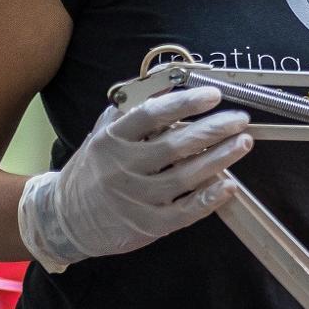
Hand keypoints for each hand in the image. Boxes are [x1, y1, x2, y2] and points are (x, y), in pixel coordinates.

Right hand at [19, 87, 250, 272]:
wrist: (64, 219)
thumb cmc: (94, 169)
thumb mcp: (103, 134)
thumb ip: (132, 111)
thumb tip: (168, 83)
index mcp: (112, 140)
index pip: (150, 116)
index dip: (184, 103)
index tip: (213, 95)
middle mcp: (122, 168)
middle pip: (174, 146)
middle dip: (213, 130)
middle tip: (240, 119)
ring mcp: (135, 198)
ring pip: (185, 177)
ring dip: (220, 158)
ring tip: (243, 142)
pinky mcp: (147, 225)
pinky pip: (184, 211)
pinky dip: (209, 198)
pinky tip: (229, 185)